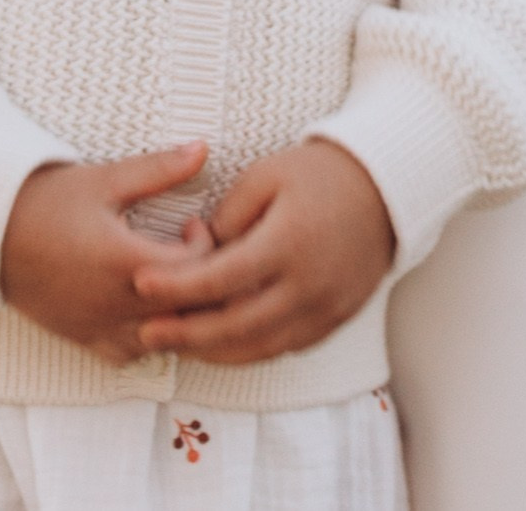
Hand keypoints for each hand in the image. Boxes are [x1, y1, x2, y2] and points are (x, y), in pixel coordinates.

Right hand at [0, 142, 212, 360]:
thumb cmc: (47, 201)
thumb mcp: (105, 179)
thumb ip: (159, 168)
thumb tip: (203, 148)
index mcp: (127, 263)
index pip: (197, 268)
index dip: (207, 244)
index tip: (191, 223)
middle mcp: (118, 305)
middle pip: (188, 311)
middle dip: (202, 281)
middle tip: (191, 252)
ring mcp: (101, 328)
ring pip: (164, 340)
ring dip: (179, 313)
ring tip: (172, 278)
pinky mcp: (84, 339)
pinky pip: (131, 354)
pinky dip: (148, 337)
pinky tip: (144, 308)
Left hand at [132, 140, 394, 363]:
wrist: (385, 188)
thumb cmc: (320, 173)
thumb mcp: (268, 175)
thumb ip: (230, 215)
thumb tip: (199, 249)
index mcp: (287, 243)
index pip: (221, 277)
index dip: (176, 285)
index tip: (140, 285)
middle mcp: (307, 286)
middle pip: (236, 326)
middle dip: (186, 333)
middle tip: (147, 332)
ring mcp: (324, 309)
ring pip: (259, 347)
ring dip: (213, 351)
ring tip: (175, 343)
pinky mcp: (333, 320)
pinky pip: (284, 347)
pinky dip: (248, 350)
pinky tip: (221, 344)